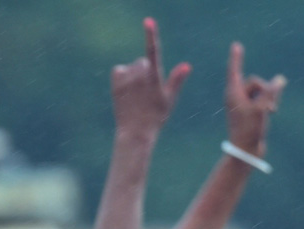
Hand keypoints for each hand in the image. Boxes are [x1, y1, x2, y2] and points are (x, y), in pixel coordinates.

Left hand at [111, 18, 189, 136]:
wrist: (136, 132)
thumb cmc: (156, 117)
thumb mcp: (169, 99)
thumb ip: (176, 80)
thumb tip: (187, 65)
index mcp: (154, 77)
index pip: (153, 51)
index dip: (151, 35)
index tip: (148, 21)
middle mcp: (139, 75)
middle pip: (143, 62)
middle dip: (145, 72)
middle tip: (146, 93)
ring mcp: (126, 78)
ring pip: (132, 67)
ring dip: (134, 75)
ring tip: (136, 95)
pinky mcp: (116, 82)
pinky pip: (119, 70)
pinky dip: (122, 77)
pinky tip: (125, 91)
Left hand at [225, 42, 285, 157]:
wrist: (246, 151)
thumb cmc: (249, 130)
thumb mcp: (262, 108)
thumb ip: (271, 91)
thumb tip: (280, 79)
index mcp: (233, 93)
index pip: (234, 70)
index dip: (236, 58)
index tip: (236, 45)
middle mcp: (236, 97)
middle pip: (255, 81)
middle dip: (265, 90)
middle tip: (268, 106)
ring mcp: (244, 104)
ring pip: (261, 91)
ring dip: (269, 98)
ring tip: (271, 111)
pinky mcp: (251, 111)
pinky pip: (263, 99)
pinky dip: (269, 103)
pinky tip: (273, 112)